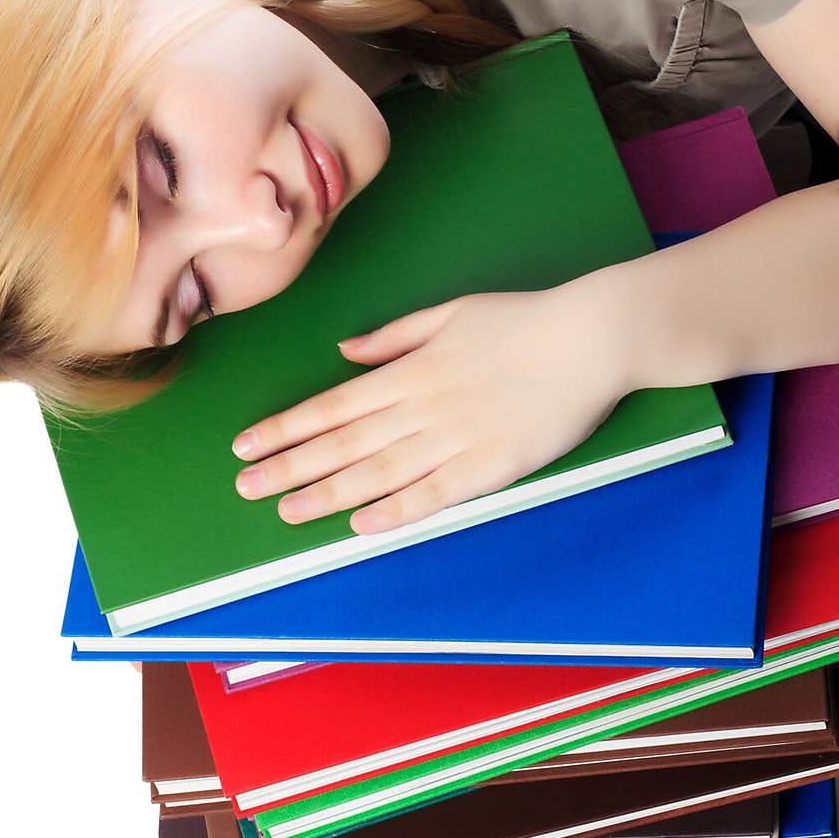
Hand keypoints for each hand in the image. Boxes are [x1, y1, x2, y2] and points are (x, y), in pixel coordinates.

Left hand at [232, 276, 630, 533]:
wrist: (592, 337)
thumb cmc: (524, 320)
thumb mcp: (452, 312)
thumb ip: (395, 337)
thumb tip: (346, 352)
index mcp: (411, 370)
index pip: (332, 406)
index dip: (285, 428)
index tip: (246, 445)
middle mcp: (423, 407)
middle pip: (343, 443)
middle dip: (289, 467)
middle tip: (246, 488)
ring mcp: (457, 439)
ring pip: (379, 472)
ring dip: (329, 494)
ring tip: (287, 512)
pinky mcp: (492, 466)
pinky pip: (435, 494)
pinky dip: (396, 511)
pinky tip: (361, 525)